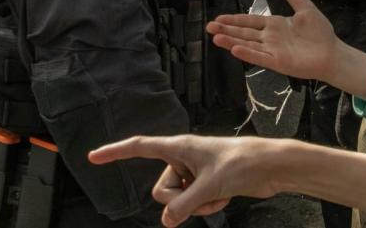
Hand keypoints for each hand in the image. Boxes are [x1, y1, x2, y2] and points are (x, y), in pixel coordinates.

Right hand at [89, 135, 281, 226]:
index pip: (140, 147)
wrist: (271, 167)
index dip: (116, 152)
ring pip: (177, 200)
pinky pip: (193, 204)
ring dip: (195, 204)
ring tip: (217, 193)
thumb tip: (166, 221)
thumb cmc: (243, 163)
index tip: (94, 156)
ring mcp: (194, 172)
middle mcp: (184, 158)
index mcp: (180, 147)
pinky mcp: (206, 185)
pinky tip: (223, 197)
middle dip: (177, 199)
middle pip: (160, 189)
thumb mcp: (208, 187)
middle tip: (200, 191)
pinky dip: (206, 205)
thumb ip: (183, 205)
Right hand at [206, 0, 365, 96]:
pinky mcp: (278, 62)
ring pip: (248, 45)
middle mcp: (270, 39)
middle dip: (226, 29)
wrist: (332, 53)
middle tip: (208, 26)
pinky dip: (248, 53)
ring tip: (215, 37)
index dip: (234, 19)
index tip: (218, 17)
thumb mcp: (305, 9)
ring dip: (231, 41)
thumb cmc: (319, 33)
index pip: (250, 21)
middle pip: (244, 33)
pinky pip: (260, 57)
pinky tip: (235, 48)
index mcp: (274, 25)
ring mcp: (272, 51)